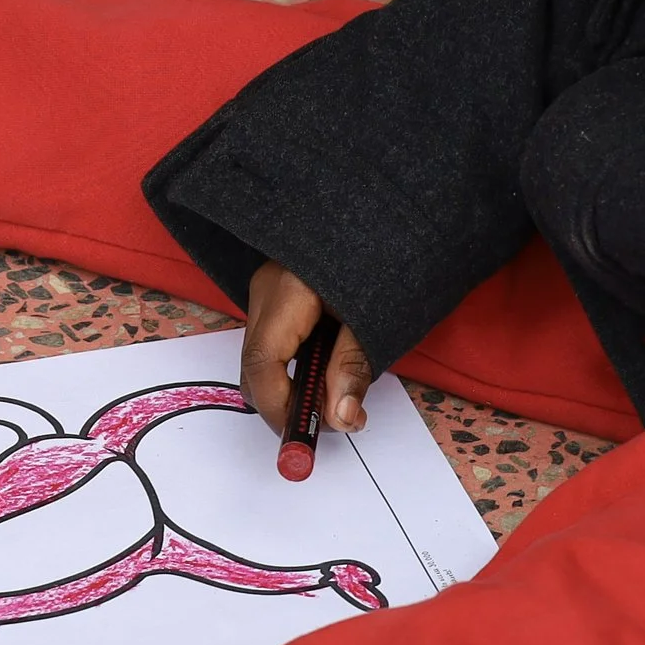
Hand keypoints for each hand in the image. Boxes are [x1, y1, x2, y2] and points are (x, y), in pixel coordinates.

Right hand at [240, 262, 373, 436]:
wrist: (389, 208)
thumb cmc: (387, 251)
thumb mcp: (375, 315)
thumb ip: (353, 368)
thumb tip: (342, 420)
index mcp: (287, 291)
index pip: (262, 364)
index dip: (280, 410)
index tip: (307, 435)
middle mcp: (266, 290)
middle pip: (255, 365)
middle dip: (286, 403)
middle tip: (330, 420)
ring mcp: (267, 288)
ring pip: (263, 356)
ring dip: (293, 385)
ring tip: (336, 394)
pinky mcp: (278, 291)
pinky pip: (275, 340)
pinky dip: (296, 364)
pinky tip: (328, 367)